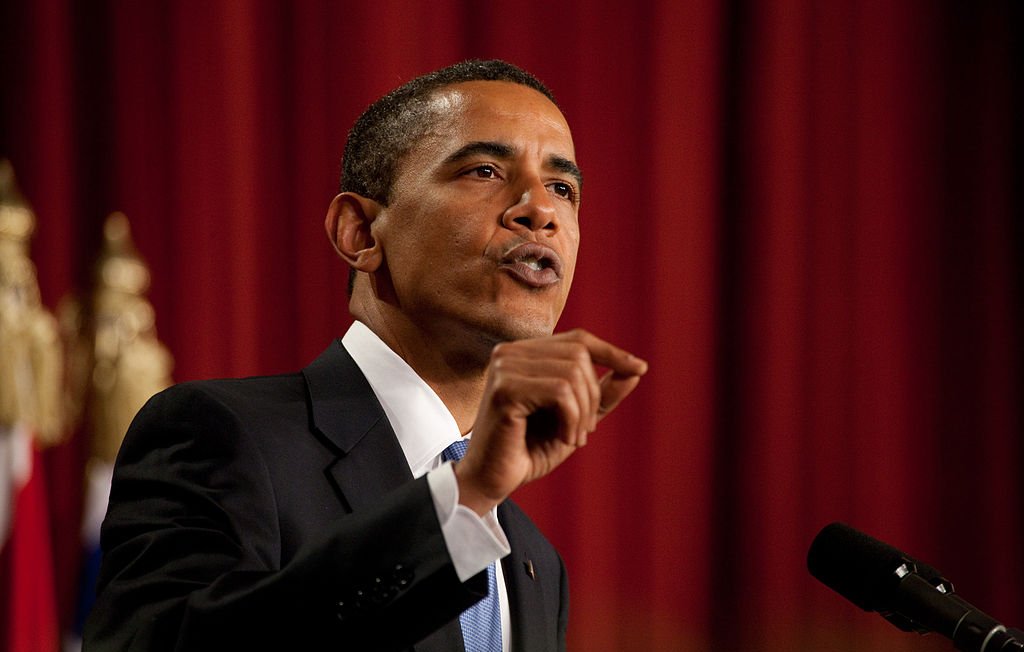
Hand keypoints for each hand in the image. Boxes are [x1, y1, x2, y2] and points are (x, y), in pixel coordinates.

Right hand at [454, 329, 647, 514]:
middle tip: (585, 432)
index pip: (577, 339)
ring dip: (584, 412)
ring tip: (574, 438)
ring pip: (572, 373)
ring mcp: (504, 367)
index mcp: (524, 354)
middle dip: (593, 396)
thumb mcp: (575, 419)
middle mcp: (510, 352)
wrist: (492, 481)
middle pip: (579, 354)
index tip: (639, 368)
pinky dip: (572, 419)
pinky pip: (560, 392)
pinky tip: (565, 438)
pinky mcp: (504, 389)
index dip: (611, 352)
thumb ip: (602, 395)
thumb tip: (636, 370)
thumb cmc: (529, 450)